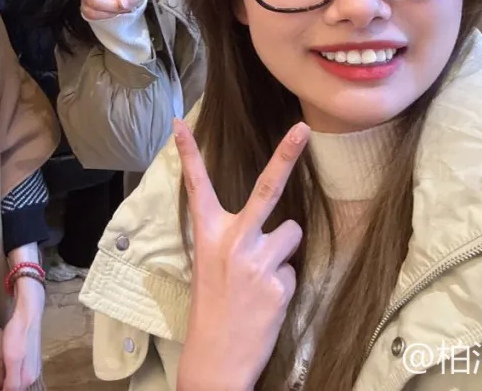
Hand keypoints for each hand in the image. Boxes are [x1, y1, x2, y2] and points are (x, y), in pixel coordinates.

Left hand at [1, 278, 43, 390]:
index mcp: (29, 377)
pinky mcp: (27, 355)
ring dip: (0, 381)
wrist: (28, 312)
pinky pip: (15, 370)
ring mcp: (31, 364)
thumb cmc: (18, 335)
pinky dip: (4, 372)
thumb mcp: (14, 359)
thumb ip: (13, 381)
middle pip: (13, 387)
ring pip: (13, 379)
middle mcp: (33, 373)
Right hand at [174, 118, 309, 390]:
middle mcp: (234, 241)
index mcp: (208, 234)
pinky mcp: (280, 284)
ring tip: (262, 277)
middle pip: (267, 189)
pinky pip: (293, 268)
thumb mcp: (209, 264)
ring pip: (291, 233)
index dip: (187, 153)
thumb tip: (269, 222)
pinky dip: (284, 281)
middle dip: (287, 155)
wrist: (216, 358)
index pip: (197, 186)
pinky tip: (266, 300)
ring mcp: (259, 261)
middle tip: (302, 129)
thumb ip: (233, 237)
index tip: (179, 123)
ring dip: (283, 250)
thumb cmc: (213, 307)